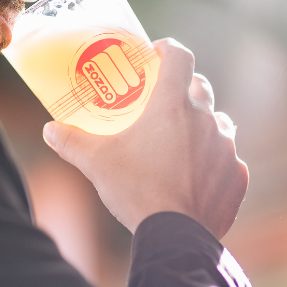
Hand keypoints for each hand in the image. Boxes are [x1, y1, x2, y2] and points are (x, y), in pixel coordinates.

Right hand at [42, 38, 248, 238]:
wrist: (177, 237)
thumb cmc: (136, 191)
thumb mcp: (97, 164)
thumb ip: (71, 142)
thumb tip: (49, 130)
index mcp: (172, 106)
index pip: (180, 57)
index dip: (169, 49)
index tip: (157, 53)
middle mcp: (206, 119)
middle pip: (200, 87)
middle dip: (184, 88)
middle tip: (163, 101)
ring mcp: (226, 147)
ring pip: (218, 123)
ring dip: (202, 126)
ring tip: (180, 142)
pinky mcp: (237, 175)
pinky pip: (228, 160)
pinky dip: (214, 163)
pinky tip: (197, 177)